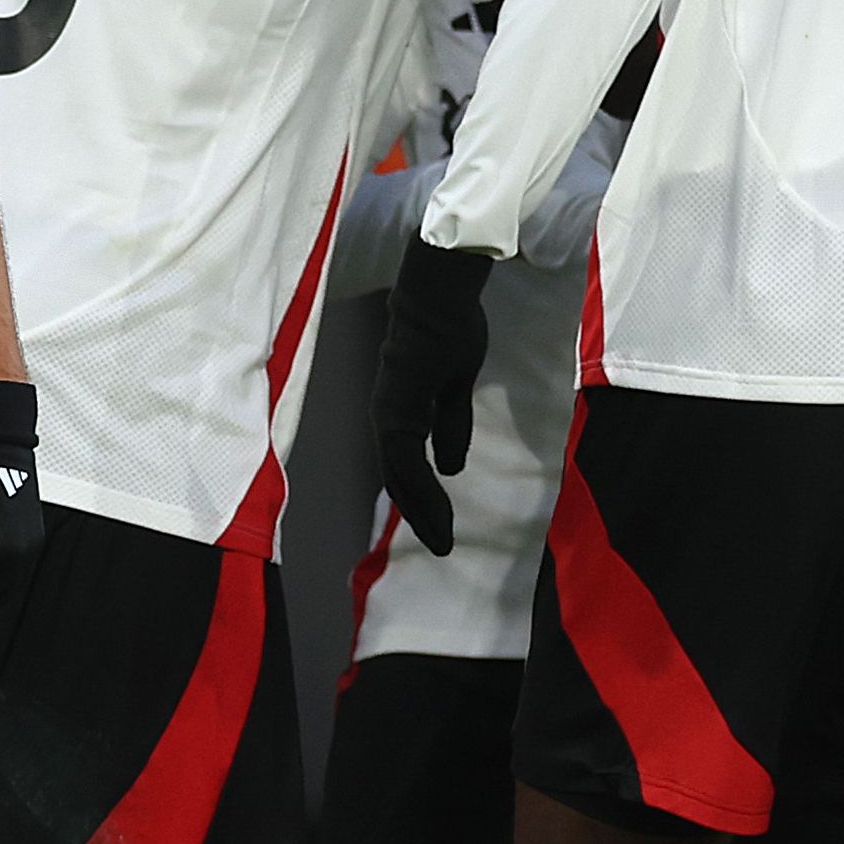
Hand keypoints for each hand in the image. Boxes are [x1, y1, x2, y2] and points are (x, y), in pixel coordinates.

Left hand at [372, 240, 492, 556]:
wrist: (439, 298)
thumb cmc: (449, 330)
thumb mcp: (456, 386)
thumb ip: (451, 424)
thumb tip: (451, 467)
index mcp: (400, 411)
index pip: (405, 467)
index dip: (422, 499)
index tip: (443, 527)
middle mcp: (387, 416)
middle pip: (398, 479)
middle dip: (420, 515)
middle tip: (443, 546)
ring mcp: (388, 413)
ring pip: (399, 476)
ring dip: (421, 511)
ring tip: (443, 541)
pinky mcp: (397, 409)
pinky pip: (406, 460)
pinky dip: (421, 489)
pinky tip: (439, 511)